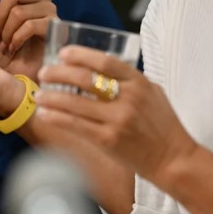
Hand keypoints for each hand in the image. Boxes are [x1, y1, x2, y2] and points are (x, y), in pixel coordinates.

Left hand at [35, 45, 197, 187]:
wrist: (174, 159)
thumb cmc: (163, 125)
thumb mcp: (153, 92)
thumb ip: (129, 80)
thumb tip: (100, 67)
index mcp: (139, 83)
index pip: (105, 61)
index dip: (80, 55)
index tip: (63, 54)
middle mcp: (128, 99)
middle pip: (85, 78)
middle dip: (58, 73)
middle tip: (44, 73)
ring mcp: (118, 120)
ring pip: (75, 103)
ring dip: (51, 97)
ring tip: (38, 94)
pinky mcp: (109, 140)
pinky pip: (76, 125)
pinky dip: (57, 118)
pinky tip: (44, 114)